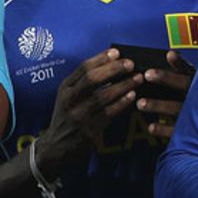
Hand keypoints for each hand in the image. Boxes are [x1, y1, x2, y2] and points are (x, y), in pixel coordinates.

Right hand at [38, 48, 141, 177]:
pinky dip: (122, 103)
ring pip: (102, 96)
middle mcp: (68, 100)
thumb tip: (113, 63)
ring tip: (138, 78)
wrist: (57, 145)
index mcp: (64, 88)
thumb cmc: (70, 115)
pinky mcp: (88, 130)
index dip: (101, 58)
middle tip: (130, 64)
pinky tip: (133, 96)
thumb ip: (85, 82)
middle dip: (113, 69)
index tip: (117, 52)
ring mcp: (78, 115)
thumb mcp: (70, 97)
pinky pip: (108, 114)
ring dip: (123, 86)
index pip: (83, 68)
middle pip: (92, 79)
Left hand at [136, 51, 194, 139]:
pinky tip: (151, 127)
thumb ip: (185, 70)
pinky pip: (178, 130)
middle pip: (184, 85)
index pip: (191, 70)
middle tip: (147, 74)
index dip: (180, 63)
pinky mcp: (194, 131)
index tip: (168, 55)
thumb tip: (169, 54)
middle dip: (166, 79)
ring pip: (177, 108)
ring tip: (140, 103)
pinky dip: (164, 129)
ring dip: (158, 105)